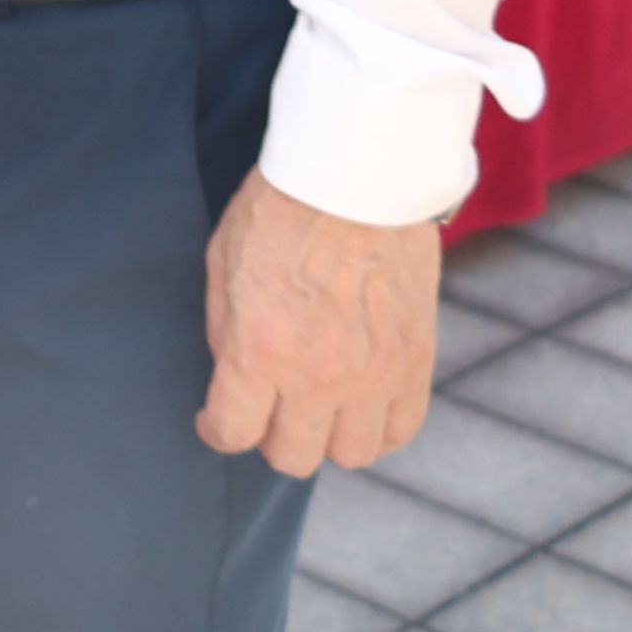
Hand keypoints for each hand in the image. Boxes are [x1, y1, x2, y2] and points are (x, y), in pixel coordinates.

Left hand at [197, 169, 439, 475]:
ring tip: (319, 408)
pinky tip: (361, 406)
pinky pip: (400, 429)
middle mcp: (318, 376)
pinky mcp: (415, 362)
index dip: (216, 430)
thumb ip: (226, 332)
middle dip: (270, 436)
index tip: (215, 420)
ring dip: (327, 437)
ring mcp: (373, 374)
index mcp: (260, 350)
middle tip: (268, 408)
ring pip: (350, 455)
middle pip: (291, 456)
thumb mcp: (222, 263)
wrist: (359, 175)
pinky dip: (378, 428)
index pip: (232, 432)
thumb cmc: (281, 208)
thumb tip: (234, 376)